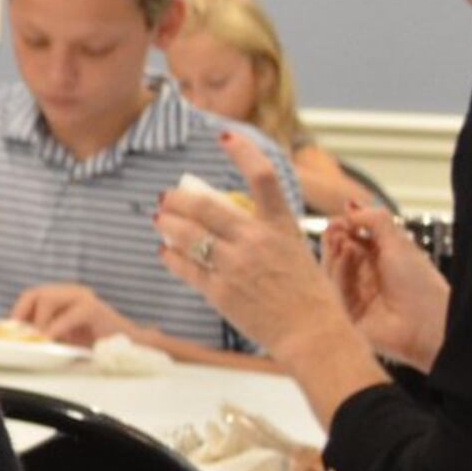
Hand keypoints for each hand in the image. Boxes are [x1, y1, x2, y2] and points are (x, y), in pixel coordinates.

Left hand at [8, 282, 137, 347]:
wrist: (128, 345)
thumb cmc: (93, 341)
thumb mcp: (61, 335)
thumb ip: (42, 330)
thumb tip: (18, 335)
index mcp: (62, 295)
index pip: (31, 295)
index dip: (18, 311)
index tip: (12, 330)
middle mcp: (71, 292)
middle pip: (35, 293)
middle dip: (24, 314)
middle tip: (23, 335)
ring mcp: (82, 297)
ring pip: (48, 299)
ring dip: (40, 322)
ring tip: (41, 339)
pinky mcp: (93, 309)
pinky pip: (68, 315)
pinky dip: (56, 329)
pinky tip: (52, 339)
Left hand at [156, 137, 334, 355]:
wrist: (312, 334)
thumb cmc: (309, 295)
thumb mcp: (296, 251)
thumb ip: (267, 233)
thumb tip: (233, 220)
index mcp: (281, 226)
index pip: (263, 176)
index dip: (242, 151)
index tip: (225, 136)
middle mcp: (255, 240)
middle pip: (205, 206)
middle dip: (178, 199)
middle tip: (167, 197)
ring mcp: (234, 265)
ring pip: (186, 235)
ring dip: (167, 224)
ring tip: (159, 220)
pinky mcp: (218, 290)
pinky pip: (184, 266)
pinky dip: (170, 256)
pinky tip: (165, 252)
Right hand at [321, 205, 447, 368]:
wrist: (427, 324)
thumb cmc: (420, 285)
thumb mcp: (399, 243)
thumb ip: (375, 220)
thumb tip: (350, 206)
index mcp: (382, 261)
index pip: (353, 240)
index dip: (345, 228)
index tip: (342, 218)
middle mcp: (366, 277)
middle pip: (339, 254)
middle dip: (335, 239)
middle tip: (334, 227)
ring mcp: (354, 295)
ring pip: (333, 270)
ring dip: (335, 253)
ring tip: (342, 240)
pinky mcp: (344, 313)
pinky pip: (332, 290)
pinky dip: (335, 271)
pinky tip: (344, 256)